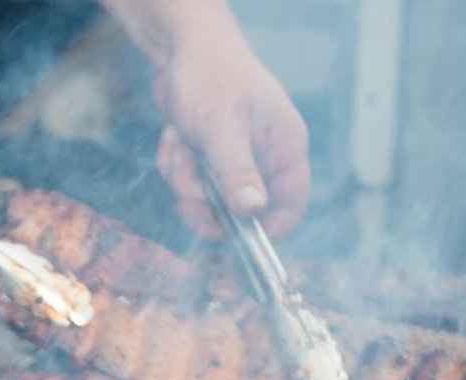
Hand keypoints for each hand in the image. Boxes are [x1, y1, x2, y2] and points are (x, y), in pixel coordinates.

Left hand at [150, 26, 308, 240]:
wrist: (179, 49)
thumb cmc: (210, 77)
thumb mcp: (222, 128)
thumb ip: (236, 171)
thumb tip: (252, 211)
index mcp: (284, 146)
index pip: (292, 202)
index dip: (270, 229)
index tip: (242, 243)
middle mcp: (263, 155)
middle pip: (240, 210)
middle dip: (206, 202)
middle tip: (186, 197)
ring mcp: (235, 157)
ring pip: (207, 198)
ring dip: (184, 179)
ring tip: (180, 145)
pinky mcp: (208, 156)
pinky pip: (188, 181)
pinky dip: (175, 164)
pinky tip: (173, 138)